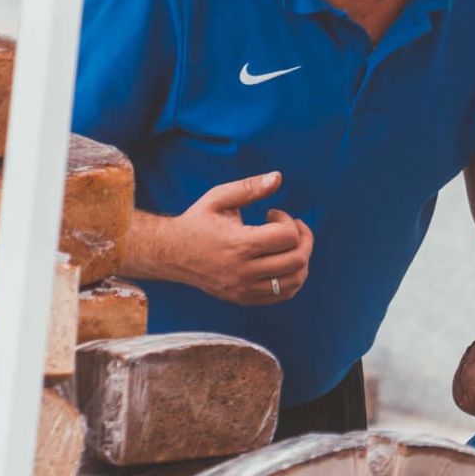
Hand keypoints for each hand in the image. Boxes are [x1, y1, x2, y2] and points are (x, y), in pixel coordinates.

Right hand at [158, 172, 313, 306]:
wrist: (170, 253)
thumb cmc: (197, 222)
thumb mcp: (218, 198)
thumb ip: (249, 187)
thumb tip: (278, 177)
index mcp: (238, 244)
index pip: (287, 237)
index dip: (288, 221)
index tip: (273, 214)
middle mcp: (242, 271)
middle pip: (297, 260)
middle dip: (304, 239)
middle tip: (293, 228)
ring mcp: (244, 288)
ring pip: (294, 281)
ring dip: (302, 260)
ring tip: (290, 245)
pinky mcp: (243, 298)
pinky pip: (282, 295)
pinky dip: (292, 278)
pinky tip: (283, 261)